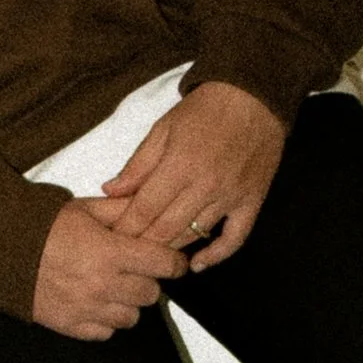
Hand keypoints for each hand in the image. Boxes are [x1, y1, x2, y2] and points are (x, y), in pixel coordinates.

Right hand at [31, 195, 188, 339]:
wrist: (0, 249)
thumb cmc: (41, 227)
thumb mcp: (85, 209)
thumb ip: (121, 209)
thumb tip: (151, 207)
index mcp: (110, 252)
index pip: (164, 265)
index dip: (173, 262)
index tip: (171, 261)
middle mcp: (103, 284)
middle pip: (151, 294)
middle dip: (146, 280)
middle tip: (132, 270)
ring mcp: (87, 308)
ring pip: (131, 317)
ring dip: (127, 303)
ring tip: (111, 288)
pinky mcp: (71, 325)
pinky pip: (106, 332)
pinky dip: (105, 320)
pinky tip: (95, 303)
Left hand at [95, 79, 284, 270]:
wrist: (253, 98)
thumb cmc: (204, 110)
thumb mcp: (163, 129)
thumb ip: (137, 164)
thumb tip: (109, 191)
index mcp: (178, 165)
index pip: (144, 209)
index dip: (125, 228)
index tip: (111, 239)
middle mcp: (205, 185)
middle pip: (166, 228)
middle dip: (142, 244)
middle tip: (125, 253)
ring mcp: (231, 196)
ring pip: (195, 235)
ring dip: (171, 248)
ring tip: (151, 256)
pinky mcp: (252, 202)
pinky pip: (235, 239)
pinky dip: (216, 256)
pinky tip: (197, 265)